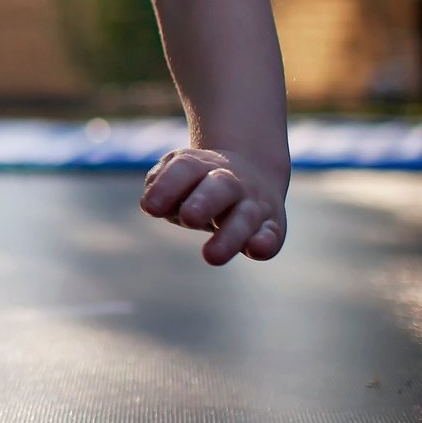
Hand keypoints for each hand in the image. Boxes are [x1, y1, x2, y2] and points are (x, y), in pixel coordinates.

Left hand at [140, 147, 287, 265]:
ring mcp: (254, 203)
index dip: (167, 185)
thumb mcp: (178, 179)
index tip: (150, 208)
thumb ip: (161, 186)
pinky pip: (272, 234)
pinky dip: (265, 242)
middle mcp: (230, 182)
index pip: (185, 169)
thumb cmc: (198, 185)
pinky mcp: (272, 226)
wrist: (251, 174)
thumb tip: (153, 203)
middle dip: (204, 202)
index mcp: (201, 166)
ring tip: (211, 256)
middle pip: (220, 186)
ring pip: (245, 216)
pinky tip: (255, 251)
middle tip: (188, 219)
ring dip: (230, 236)